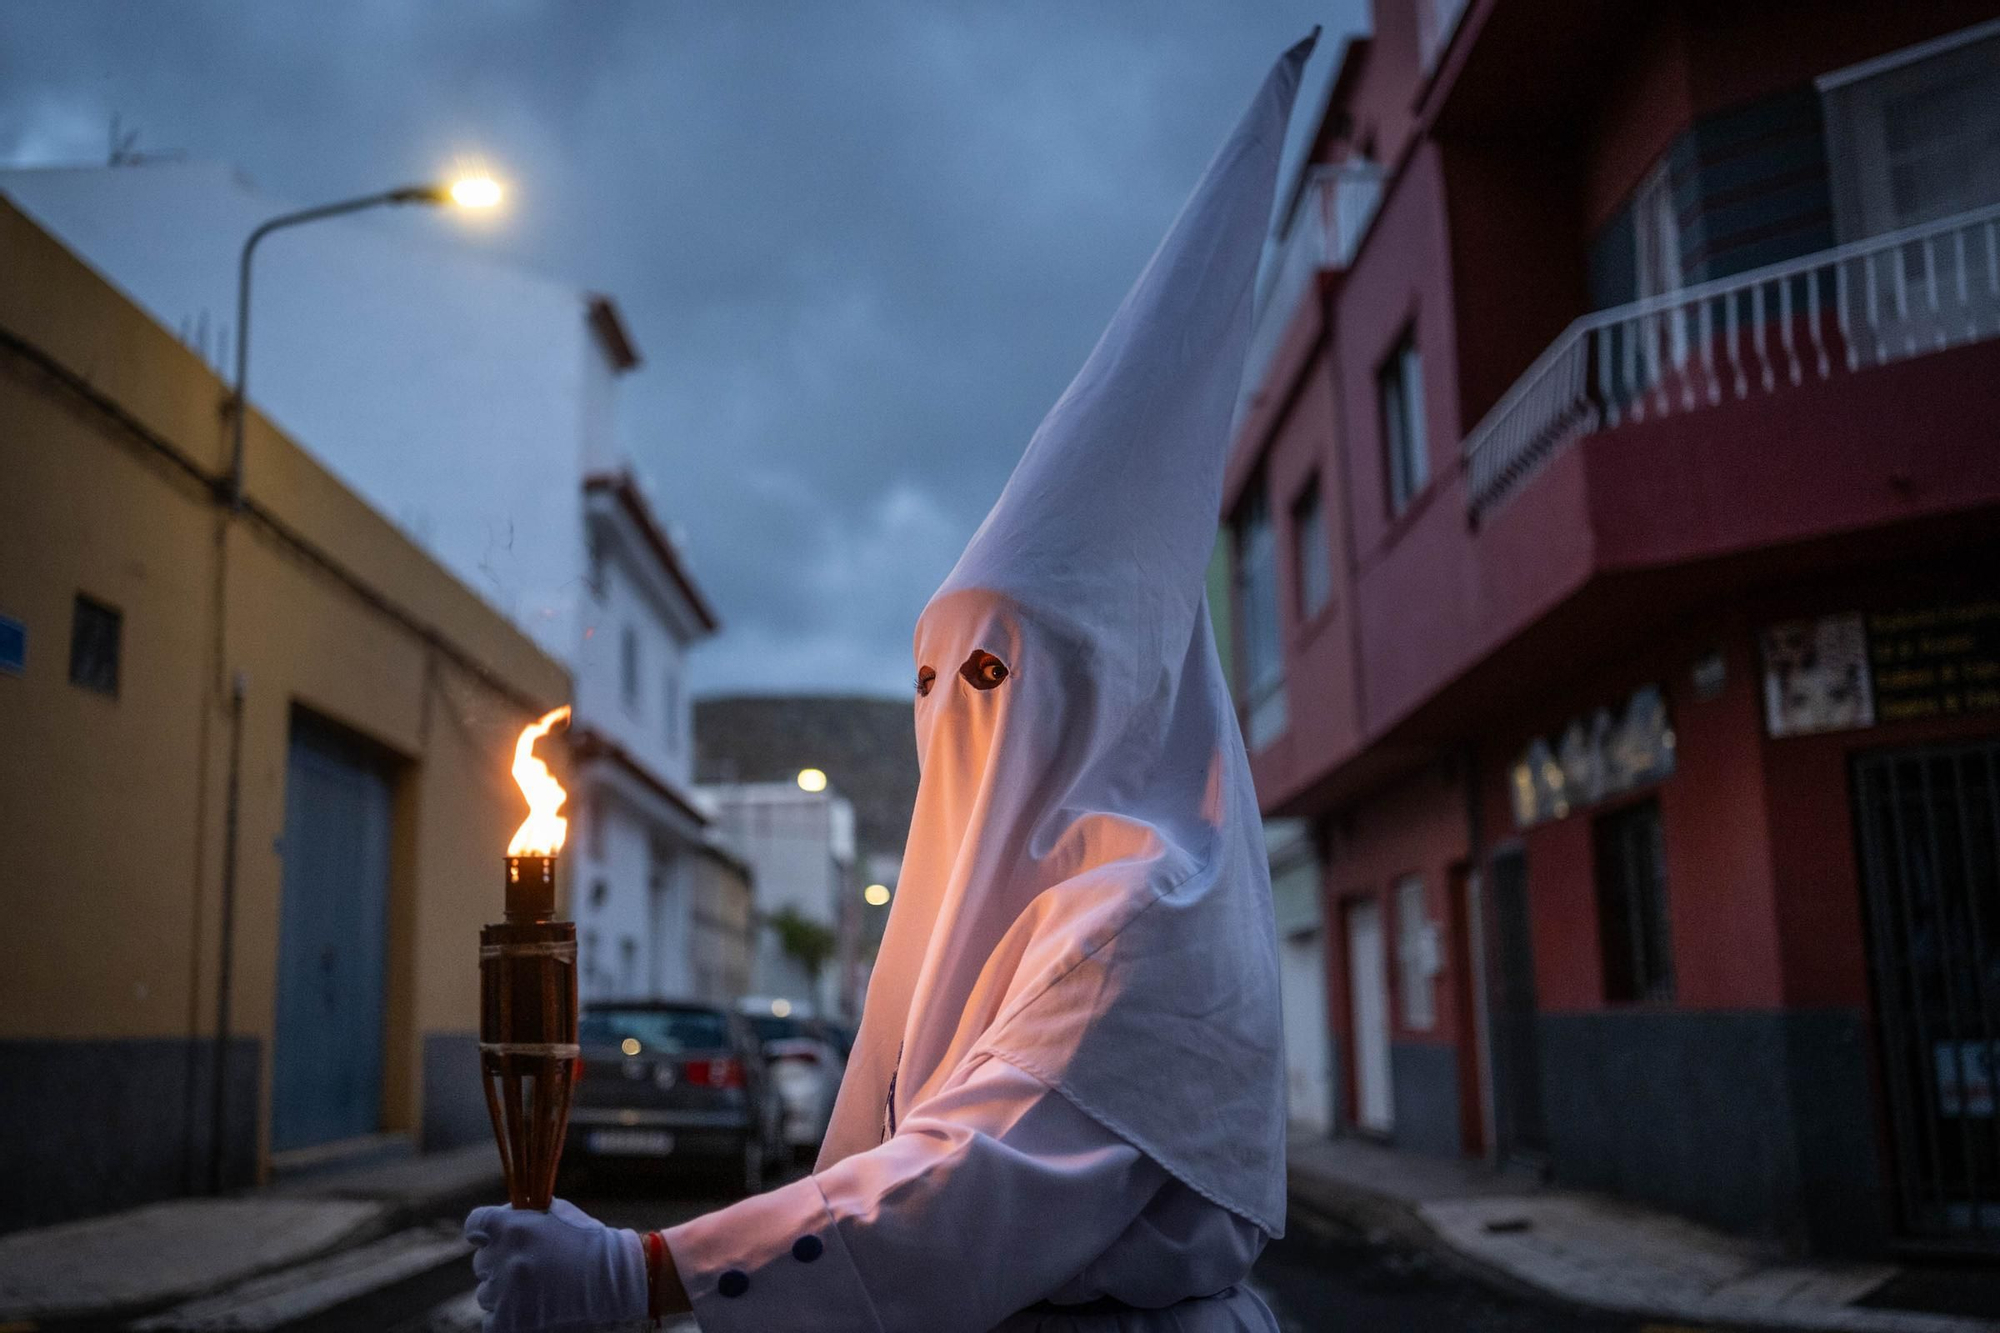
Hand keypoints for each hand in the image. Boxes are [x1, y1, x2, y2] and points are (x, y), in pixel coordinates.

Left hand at [463, 1199, 647, 1331]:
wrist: (615, 1281)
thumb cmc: (590, 1244)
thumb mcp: (558, 1213)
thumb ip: (524, 1215)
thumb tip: (500, 1218)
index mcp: (513, 1226)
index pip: (475, 1224)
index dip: (481, 1232)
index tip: (485, 1238)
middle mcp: (505, 1258)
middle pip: (482, 1262)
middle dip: (500, 1263)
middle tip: (530, 1268)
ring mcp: (505, 1292)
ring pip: (486, 1293)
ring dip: (504, 1292)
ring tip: (537, 1291)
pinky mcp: (509, 1322)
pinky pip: (492, 1321)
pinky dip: (507, 1318)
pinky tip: (531, 1310)